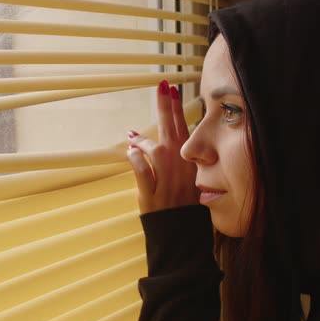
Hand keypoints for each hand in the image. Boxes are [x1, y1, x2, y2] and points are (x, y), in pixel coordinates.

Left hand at [126, 80, 199, 213]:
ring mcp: (166, 182)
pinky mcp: (151, 195)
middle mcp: (180, 169)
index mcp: (190, 164)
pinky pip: (142, 172)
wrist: (181, 235)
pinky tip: (129, 152)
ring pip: (155, 151)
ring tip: (133, 137)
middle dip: (166, 107)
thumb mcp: (187, 181)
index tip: (172, 89)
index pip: (184, 130)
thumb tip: (146, 139)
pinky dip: (135, 160)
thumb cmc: (183, 206)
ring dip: (143, 142)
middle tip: (162, 85)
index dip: (176, 109)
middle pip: (172, 132)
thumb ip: (173, 159)